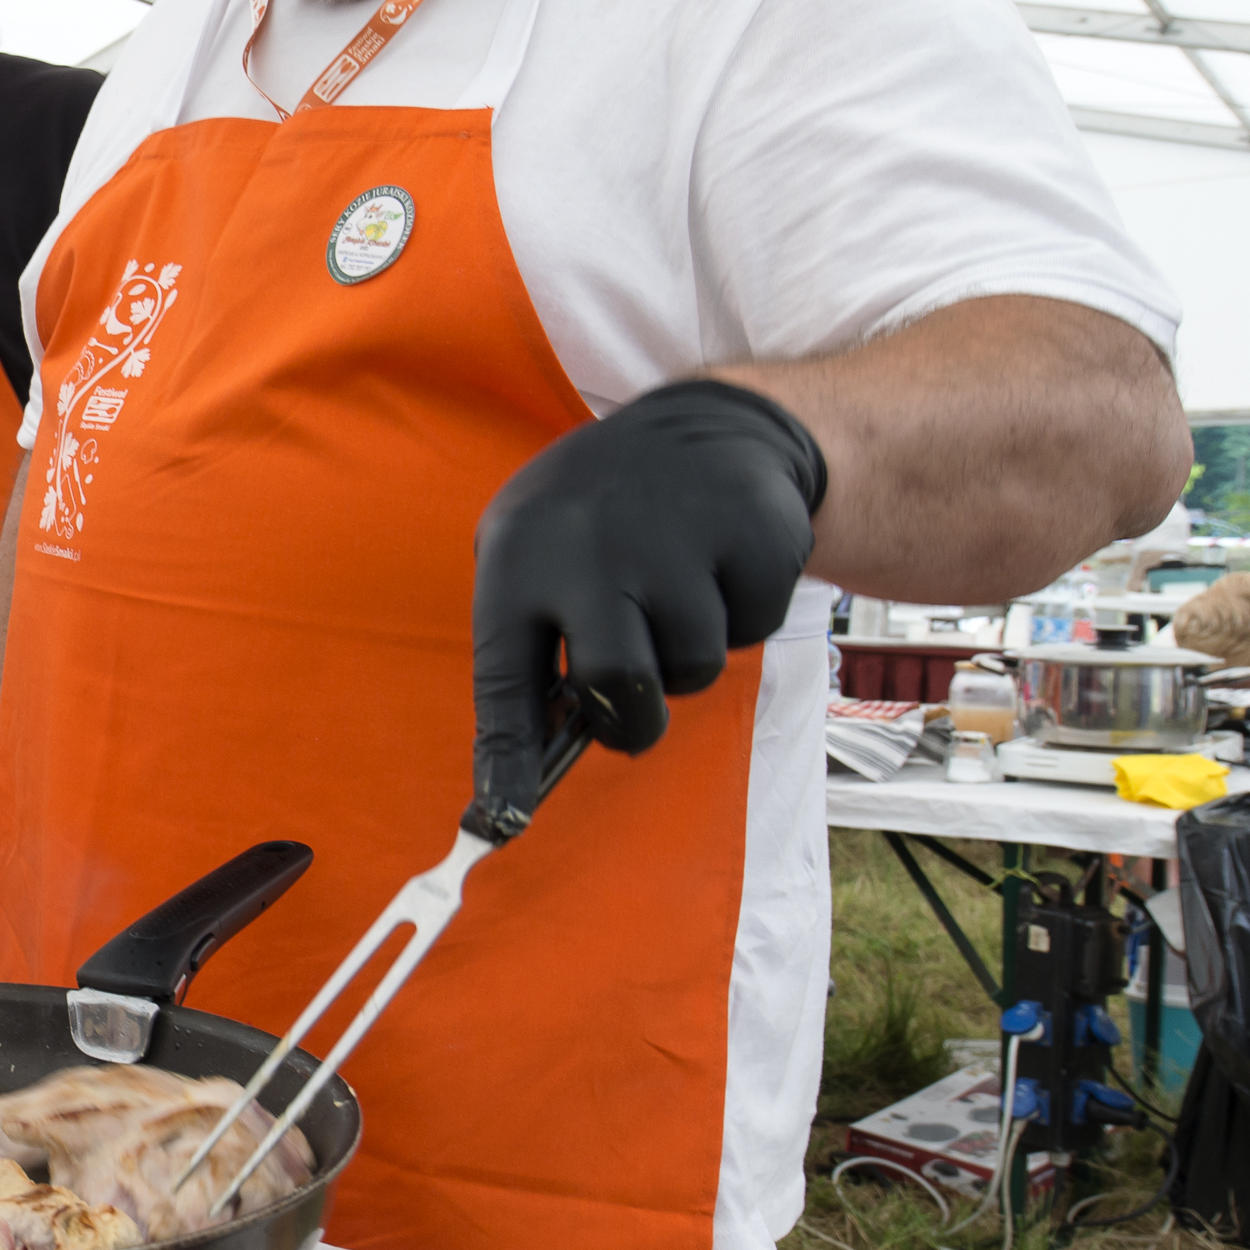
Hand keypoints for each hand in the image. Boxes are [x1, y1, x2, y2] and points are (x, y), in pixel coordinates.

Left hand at [468, 380, 826, 832]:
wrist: (708, 429)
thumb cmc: (604, 515)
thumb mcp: (539, 551)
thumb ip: (536, 643)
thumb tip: (531, 762)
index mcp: (520, 557)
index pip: (504, 682)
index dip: (506, 761)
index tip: (499, 821)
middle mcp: (591, 547)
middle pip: (618, 689)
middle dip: (632, 722)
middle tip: (634, 710)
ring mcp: (676, 537)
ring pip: (692, 668)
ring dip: (688, 654)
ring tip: (677, 590)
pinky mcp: (749, 536)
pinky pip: (749, 630)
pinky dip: (740, 616)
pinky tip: (720, 564)